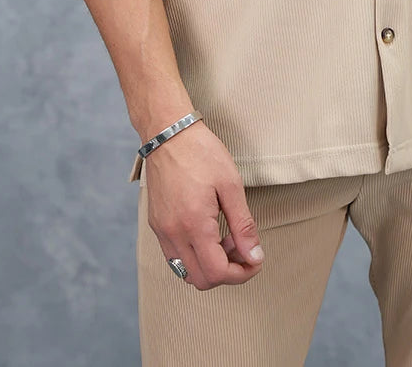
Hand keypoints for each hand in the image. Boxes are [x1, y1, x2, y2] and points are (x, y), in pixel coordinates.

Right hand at [144, 121, 264, 289]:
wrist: (168, 133)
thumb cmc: (201, 153)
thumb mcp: (231, 185)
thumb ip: (243, 225)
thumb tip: (254, 256)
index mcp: (194, 224)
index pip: (217, 273)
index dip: (241, 273)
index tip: (255, 259)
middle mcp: (173, 233)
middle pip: (201, 279)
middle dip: (227, 272)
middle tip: (241, 247)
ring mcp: (161, 231)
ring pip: (186, 272)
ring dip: (209, 265)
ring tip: (225, 237)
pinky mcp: (156, 224)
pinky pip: (175, 257)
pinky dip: (194, 255)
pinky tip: (208, 232)